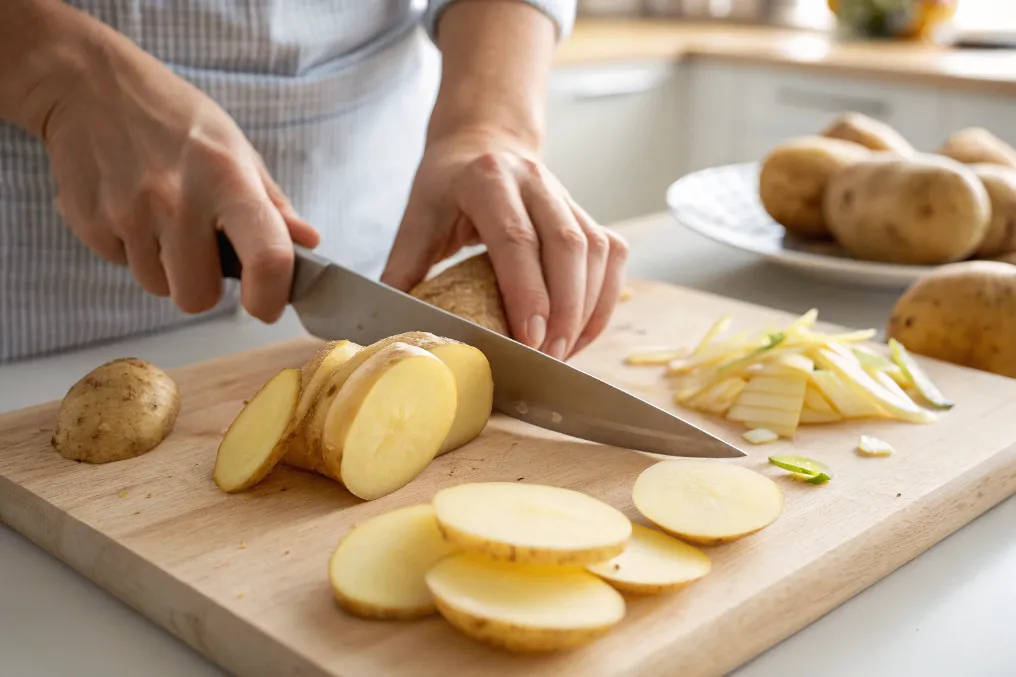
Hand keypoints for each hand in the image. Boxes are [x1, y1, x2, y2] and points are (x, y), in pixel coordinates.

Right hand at [41, 19, 316, 321]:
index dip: (271, 297)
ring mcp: (128, 214)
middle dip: (204, 284)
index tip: (267, 305)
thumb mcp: (235, 148)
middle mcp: (176, 200)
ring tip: (163, 220)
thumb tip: (308, 244)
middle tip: (202, 249)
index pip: (267, 259)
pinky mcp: (90, 224)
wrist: (89, 86)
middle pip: (198, 297)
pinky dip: (132, 250)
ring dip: (166, 267)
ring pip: (158, 287)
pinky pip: (123, 267)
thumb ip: (272, 203)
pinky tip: (132, 209)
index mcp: (227, 179)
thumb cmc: (174, 118)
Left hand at [382, 129, 628, 358]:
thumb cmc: (446, 186)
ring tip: (565, 352)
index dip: (528, 291)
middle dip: (565, 309)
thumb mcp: (416, 219)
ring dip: (588, 308)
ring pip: (597, 252)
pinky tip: (583, 331)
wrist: (482, 140)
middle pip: (568, 246)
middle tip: (549, 357)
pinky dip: (604, 298)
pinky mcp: (586, 213)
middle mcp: (535, 181)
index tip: (529, 339)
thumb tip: (392, 324)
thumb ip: (403, 269)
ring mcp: (567, 196)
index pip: (517, 239)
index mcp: (487, 179)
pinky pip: (611, 255)